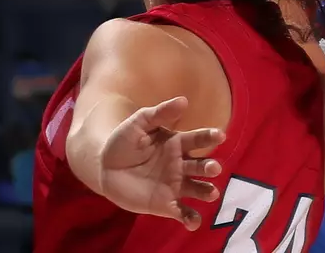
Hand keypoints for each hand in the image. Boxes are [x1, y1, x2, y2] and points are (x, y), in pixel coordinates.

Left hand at [94, 96, 223, 230]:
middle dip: (209, 167)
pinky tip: (193, 223)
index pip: (197, 140)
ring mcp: (174, 185)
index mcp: (176, 144)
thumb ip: (159, 113)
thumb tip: (184, 100)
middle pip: (200, 166)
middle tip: (214, 168)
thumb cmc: (123, 142)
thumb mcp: (138, 122)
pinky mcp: (165, 204)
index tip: (220, 136)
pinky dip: (190, 218)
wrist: (104, 168)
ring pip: (196, 189)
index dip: (209, 137)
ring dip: (206, 192)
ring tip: (212, 194)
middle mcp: (180, 165)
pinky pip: (182, 212)